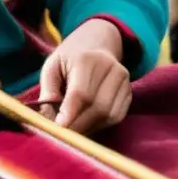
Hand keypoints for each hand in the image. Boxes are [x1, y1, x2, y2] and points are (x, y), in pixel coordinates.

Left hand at [37, 19, 131, 134]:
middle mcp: (110, 68)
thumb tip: (48, 120)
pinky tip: (87, 124)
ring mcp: (123, 80)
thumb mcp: (52, 67)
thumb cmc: (69, 58)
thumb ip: (48, 91)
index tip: (58, 130)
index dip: (70, 115)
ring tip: (73, 130)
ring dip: (89, 128)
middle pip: (97, 107)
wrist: (97, 42)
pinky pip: (116, 117)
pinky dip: (100, 125)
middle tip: (62, 136)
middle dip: (79, 126)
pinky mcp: (129, 91)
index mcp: (87, 59)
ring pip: (109, 115)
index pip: (81, 94)